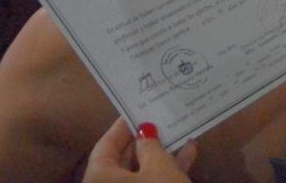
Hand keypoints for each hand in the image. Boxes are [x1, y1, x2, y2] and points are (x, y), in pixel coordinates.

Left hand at [82, 119, 196, 182]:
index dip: (122, 127)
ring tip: (181, 135)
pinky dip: (164, 174)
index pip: (105, 145)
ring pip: (138, 175)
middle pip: (121, 161)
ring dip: (160, 156)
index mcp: (97, 178)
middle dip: (144, 141)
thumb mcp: (160, 168)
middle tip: (161, 120)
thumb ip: (151, 145)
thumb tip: (145, 131)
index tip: (137, 109)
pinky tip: (188, 156)